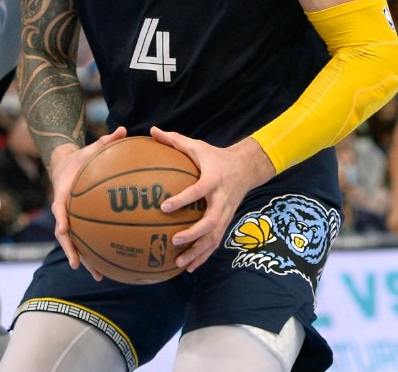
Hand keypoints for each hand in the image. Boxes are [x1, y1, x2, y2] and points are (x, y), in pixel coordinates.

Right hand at [47, 126, 127, 280]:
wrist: (64, 165)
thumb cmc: (82, 158)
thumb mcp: (92, 148)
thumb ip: (107, 141)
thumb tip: (124, 130)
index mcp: (63, 195)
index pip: (59, 212)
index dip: (62, 224)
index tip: (65, 234)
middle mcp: (63, 211)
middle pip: (64, 236)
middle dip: (72, 252)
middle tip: (81, 267)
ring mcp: (69, 219)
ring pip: (74, 243)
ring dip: (85, 260)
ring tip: (98, 276)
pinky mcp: (78, 223)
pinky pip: (85, 239)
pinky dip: (94, 252)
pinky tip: (110, 265)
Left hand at [151, 127, 273, 271]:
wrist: (246, 168)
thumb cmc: (215, 157)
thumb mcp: (197, 146)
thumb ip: (174, 140)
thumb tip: (151, 130)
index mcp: (213, 180)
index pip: (198, 191)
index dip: (182, 199)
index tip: (164, 206)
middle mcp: (221, 200)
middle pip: (211, 222)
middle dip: (193, 234)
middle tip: (174, 240)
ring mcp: (226, 214)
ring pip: (214, 237)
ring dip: (198, 252)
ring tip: (179, 263)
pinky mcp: (226, 222)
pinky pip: (215, 242)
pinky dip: (203, 256)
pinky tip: (188, 267)